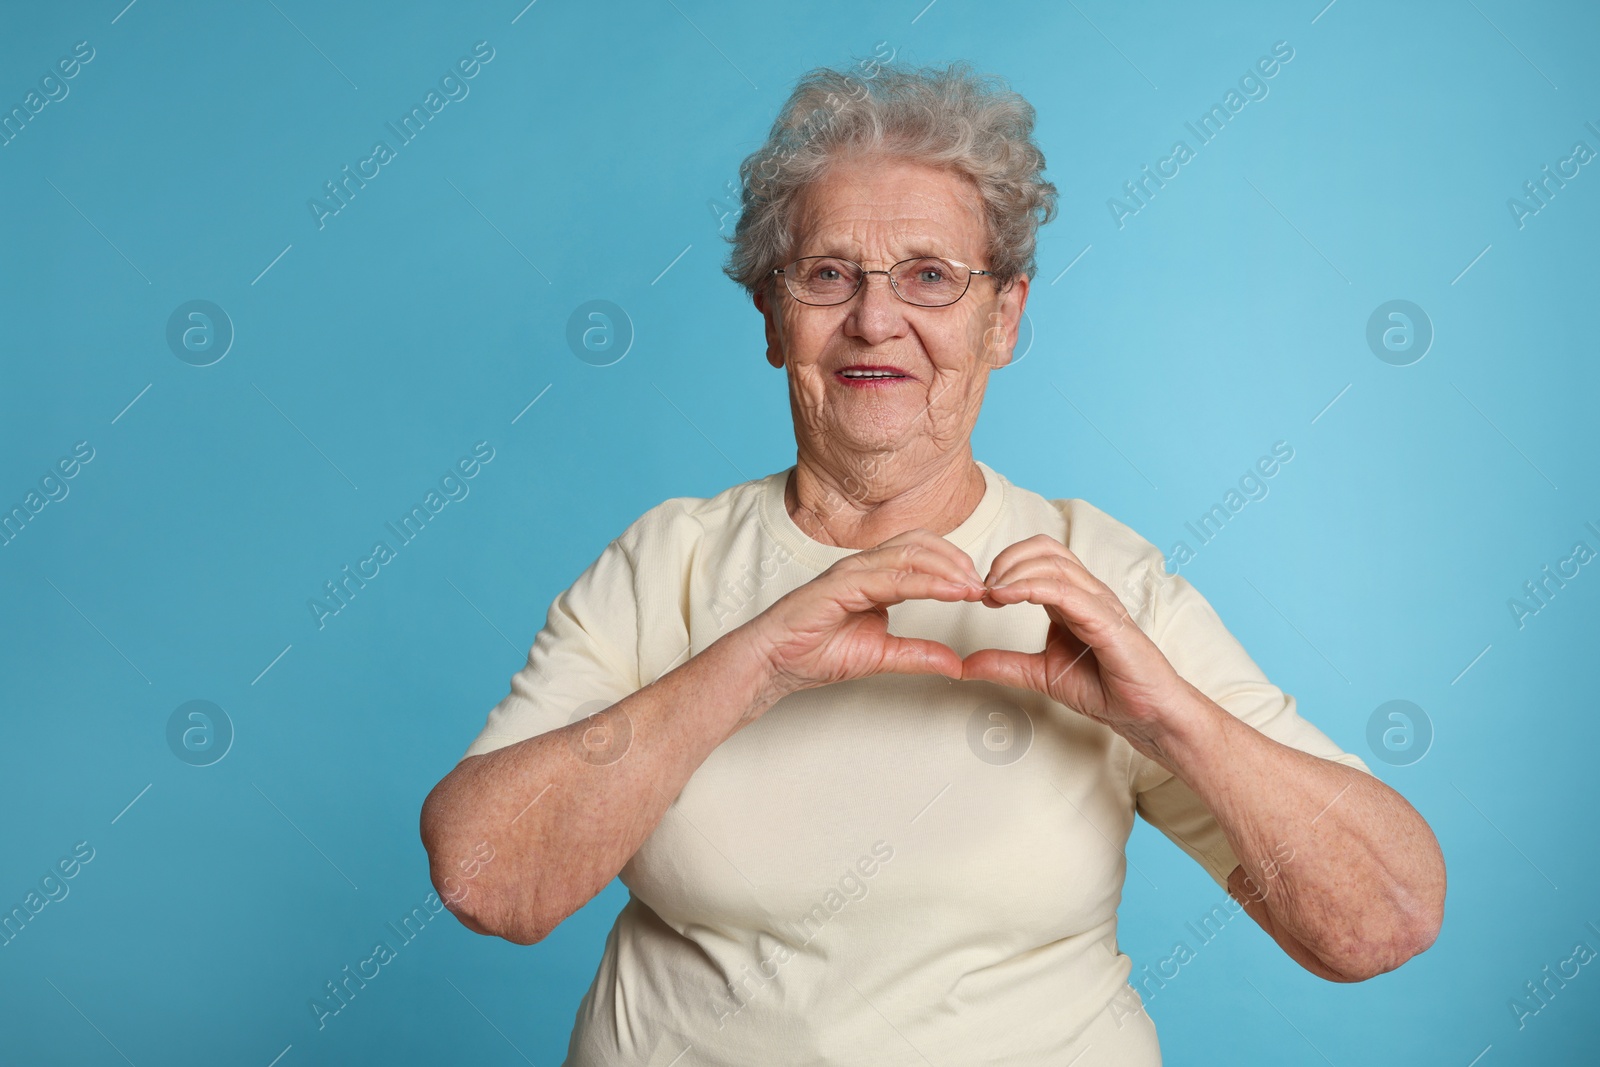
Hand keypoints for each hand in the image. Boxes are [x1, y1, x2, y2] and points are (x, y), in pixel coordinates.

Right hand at [743, 528, 987, 703]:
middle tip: (983, 585)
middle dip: (957, 561)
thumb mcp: (880, 656)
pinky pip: (890, 577)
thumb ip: (916, 655)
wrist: (773, 663)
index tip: (981, 588)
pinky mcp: (840, 586)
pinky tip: (950, 593)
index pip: (920, 554)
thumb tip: (955, 663)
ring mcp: (850, 572)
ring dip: (947, 569)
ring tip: (973, 587)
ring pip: (909, 554)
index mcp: (872, 577)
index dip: (954, 566)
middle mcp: (863, 567)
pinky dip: (925, 582)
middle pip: (920, 544)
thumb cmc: (812, 653)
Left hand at [959, 535, 1190, 750]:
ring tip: (991, 592)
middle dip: (1006, 560)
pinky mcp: (1107, 621)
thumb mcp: (1040, 675)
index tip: (980, 592)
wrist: (1144, 714)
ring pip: (1054, 564)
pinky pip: (1066, 592)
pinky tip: (1007, 597)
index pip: (1039, 556)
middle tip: (982, 588)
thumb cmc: (1105, 690)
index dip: (1005, 564)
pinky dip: (1031, 588)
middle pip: (1045, 549)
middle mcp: (1087, 593)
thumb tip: (964, 665)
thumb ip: (1004, 665)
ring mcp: (1100, 603)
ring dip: (1014, 572)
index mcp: (1073, 599)